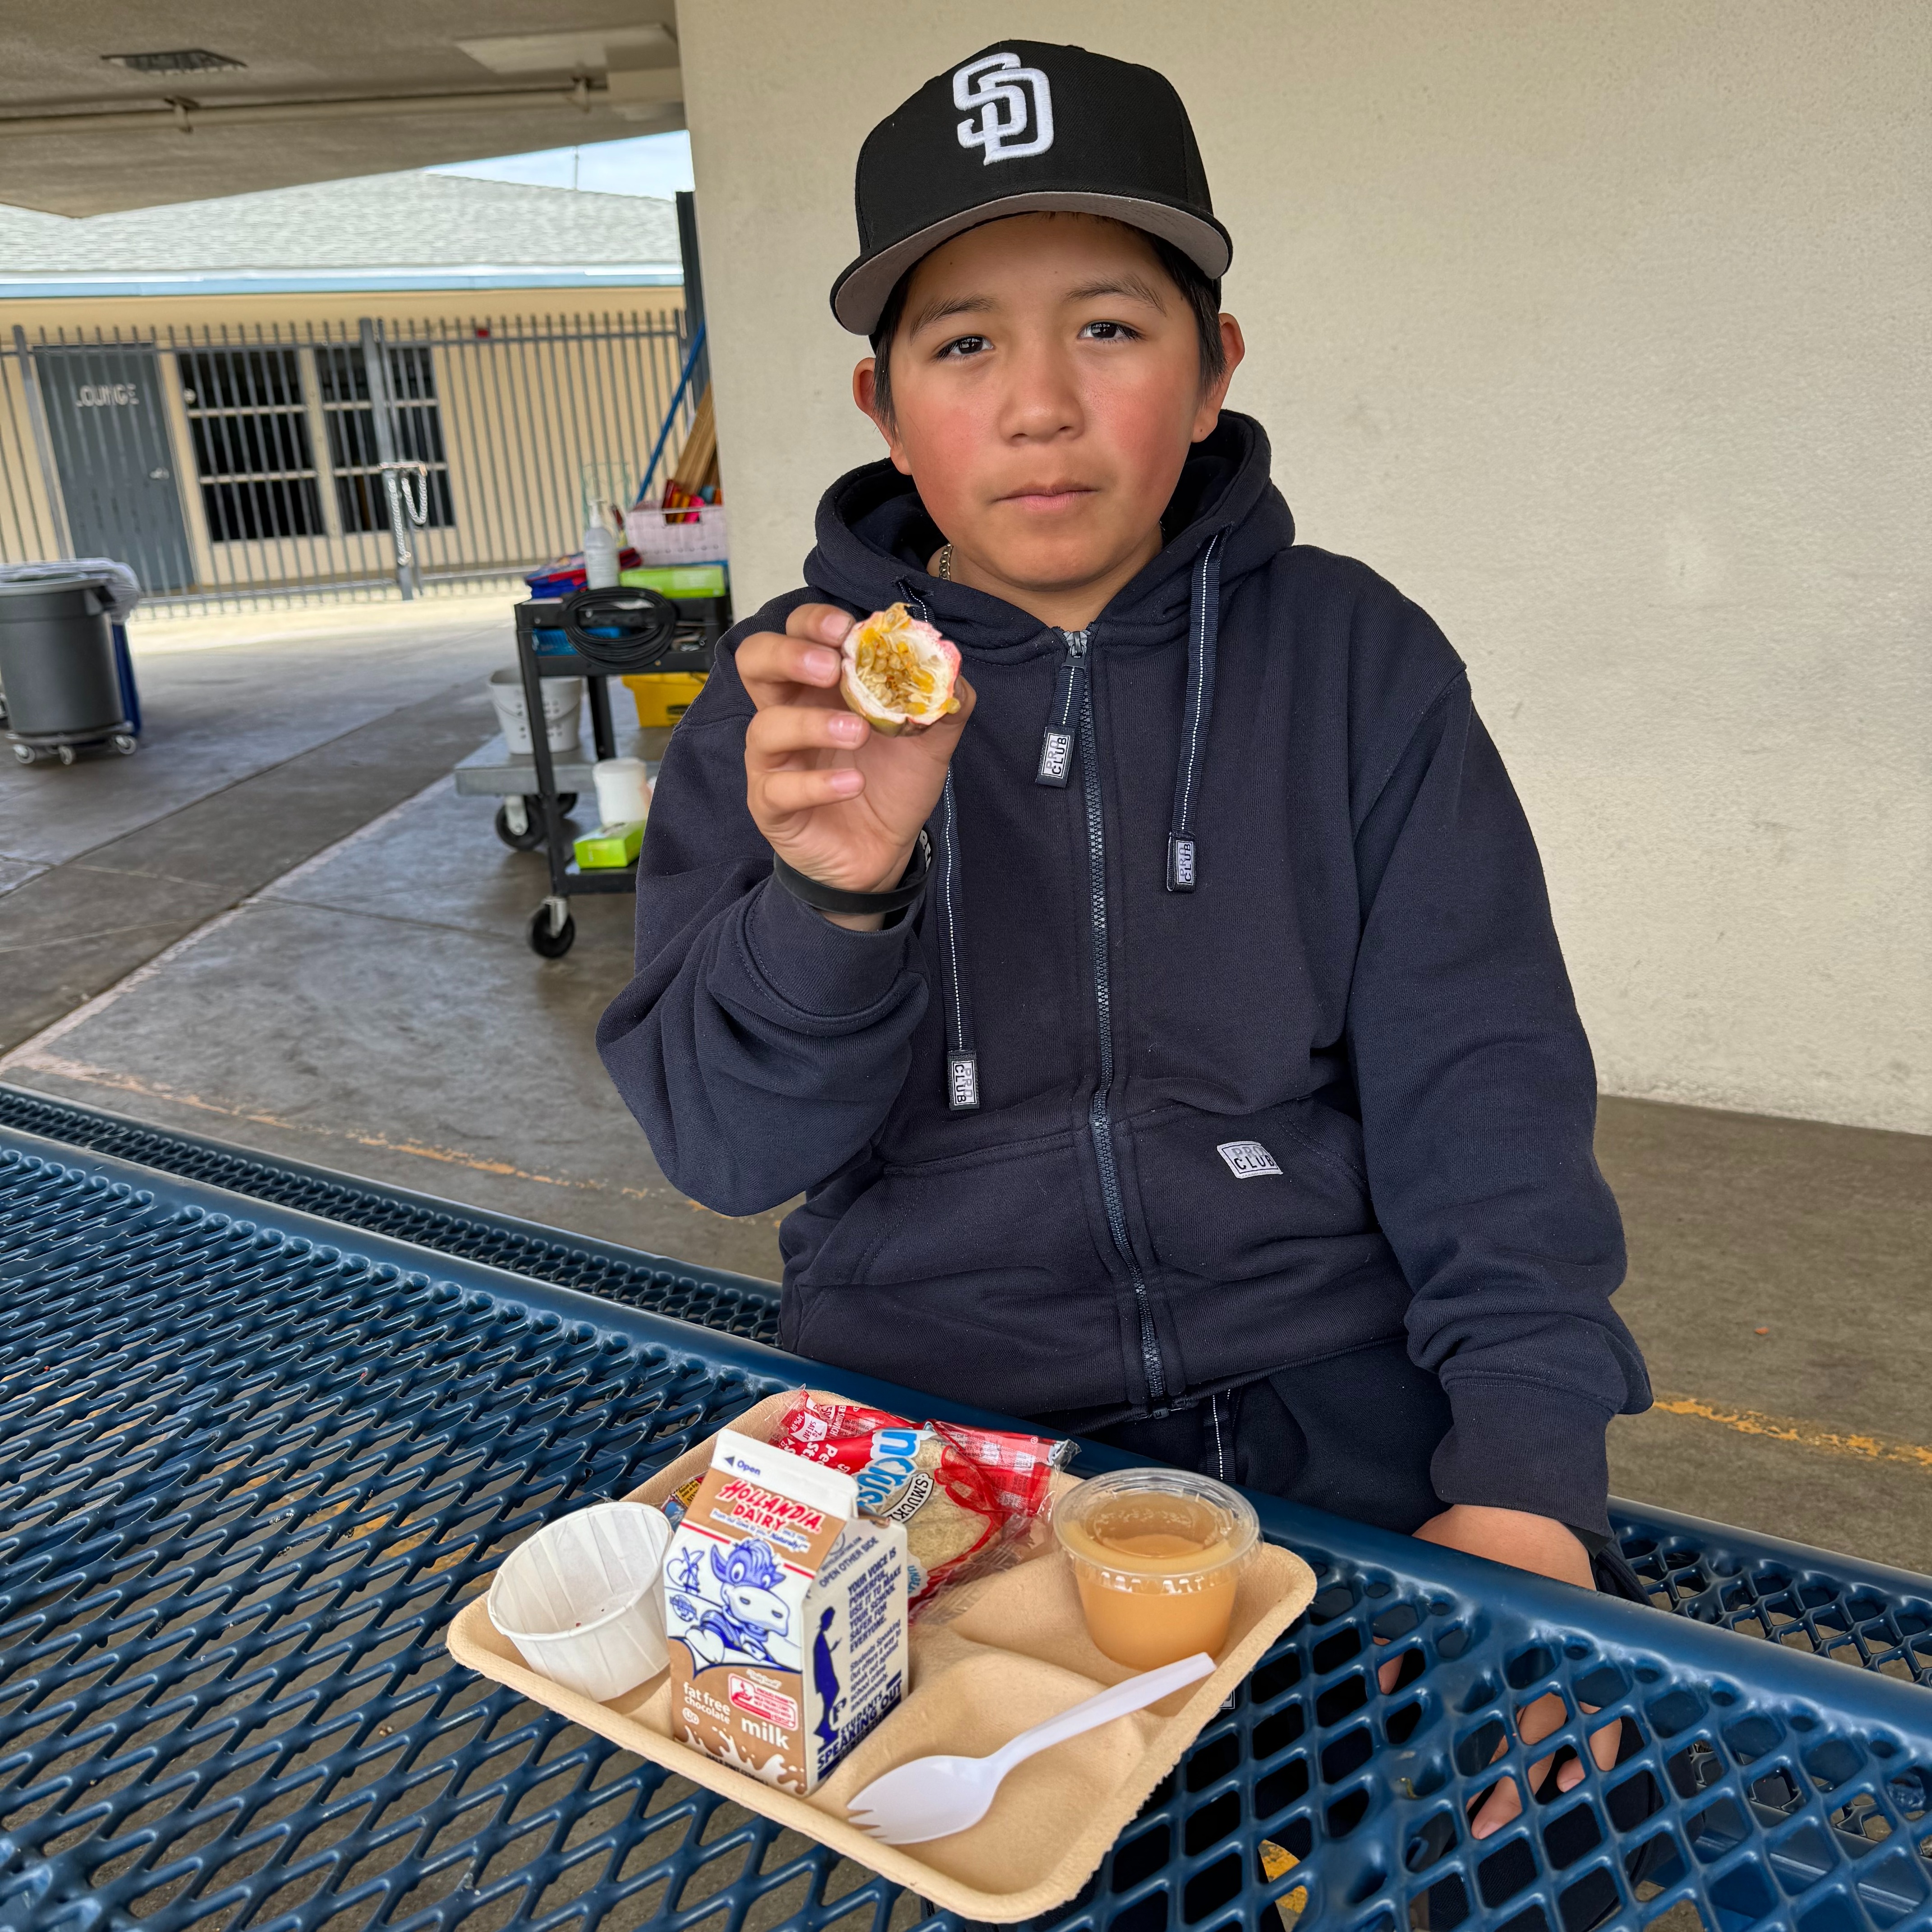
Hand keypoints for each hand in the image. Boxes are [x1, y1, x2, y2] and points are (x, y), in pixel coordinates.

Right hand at [739, 604, 974, 930]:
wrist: (885, 851)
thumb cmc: (893, 783)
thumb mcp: (929, 739)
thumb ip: (941, 699)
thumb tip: (949, 660)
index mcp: (820, 685)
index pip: (796, 632)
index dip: (813, 622)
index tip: (847, 629)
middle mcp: (788, 712)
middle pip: (755, 662)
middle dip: (788, 655)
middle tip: (832, 669)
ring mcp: (774, 760)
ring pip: (765, 727)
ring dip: (813, 724)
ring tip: (859, 733)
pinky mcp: (772, 805)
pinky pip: (778, 789)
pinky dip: (817, 785)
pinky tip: (854, 784)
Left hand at [1377, 1505, 1620, 1838]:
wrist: (1521, 1494)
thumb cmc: (1467, 1535)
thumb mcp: (1426, 1579)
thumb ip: (1402, 1632)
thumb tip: (1383, 1681)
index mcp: (1493, 1645)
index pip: (1480, 1717)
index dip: (1468, 1762)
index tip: (1450, 1798)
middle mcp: (1534, 1660)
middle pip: (1524, 1739)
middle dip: (1503, 1788)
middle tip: (1483, 1826)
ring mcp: (1568, 1656)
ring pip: (1565, 1735)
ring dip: (1544, 1777)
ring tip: (1528, 1817)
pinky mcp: (1590, 1646)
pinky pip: (1605, 1710)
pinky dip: (1596, 1748)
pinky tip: (1579, 1778)